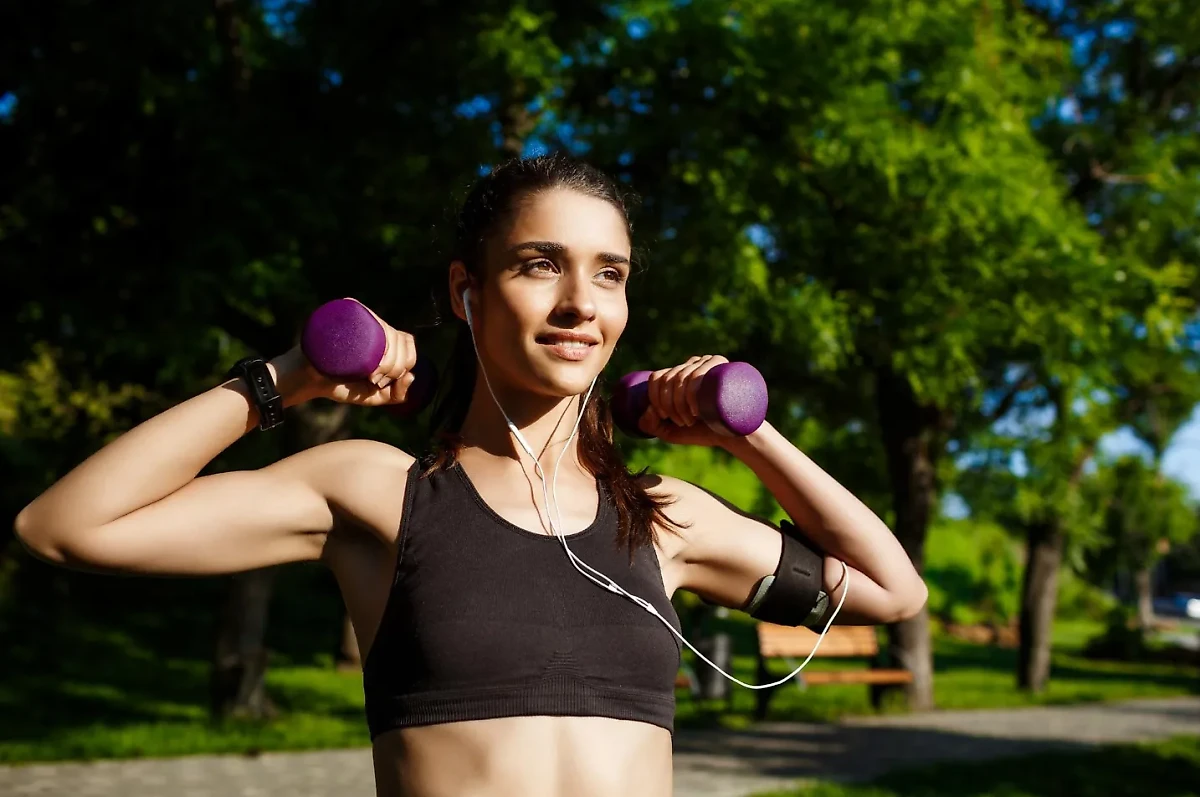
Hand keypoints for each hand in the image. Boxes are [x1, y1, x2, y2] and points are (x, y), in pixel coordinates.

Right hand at [273, 300, 418, 407]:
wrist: (308, 379)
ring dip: (387, 361)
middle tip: (374, 379)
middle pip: (402, 339)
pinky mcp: (346, 314)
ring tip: (369, 374)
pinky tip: (370, 365)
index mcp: (383, 338)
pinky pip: (372, 324)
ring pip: (390, 334)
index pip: (408, 342)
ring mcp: (360, 317)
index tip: (383, 380)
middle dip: (395, 367)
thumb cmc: (341, 386)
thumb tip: (413, 376)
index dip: (405, 363)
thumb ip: (397, 394)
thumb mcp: (374, 396)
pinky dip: (378, 349)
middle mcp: (374, 325)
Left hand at [637, 354, 732, 446]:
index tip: (663, 416)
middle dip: (669, 405)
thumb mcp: (672, 432)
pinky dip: (691, 395)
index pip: (658, 377)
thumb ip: (652, 426)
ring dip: (680, 404)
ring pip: (681, 377)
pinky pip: (698, 375)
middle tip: (682, 423)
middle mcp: (692, 365)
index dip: (654, 397)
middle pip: (669, 378)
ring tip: (691, 420)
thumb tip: (645, 411)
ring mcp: (708, 363)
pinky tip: (697, 410)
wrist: (735, 435)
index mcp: (679, 374)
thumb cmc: (704, 432)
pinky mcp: (722, 367)